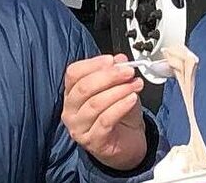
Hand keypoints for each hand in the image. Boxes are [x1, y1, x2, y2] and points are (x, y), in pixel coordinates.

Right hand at [61, 53, 148, 170]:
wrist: (128, 144)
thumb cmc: (119, 115)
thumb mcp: (119, 89)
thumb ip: (117, 73)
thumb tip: (120, 59)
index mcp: (72, 94)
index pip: (73, 73)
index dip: (93, 64)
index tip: (112, 60)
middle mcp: (70, 111)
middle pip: (83, 87)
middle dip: (109, 76)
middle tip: (128, 72)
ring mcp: (79, 128)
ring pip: (95, 104)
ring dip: (118, 91)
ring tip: (134, 86)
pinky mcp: (92, 142)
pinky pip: (105, 120)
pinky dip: (120, 107)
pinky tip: (132, 99)